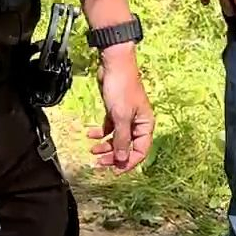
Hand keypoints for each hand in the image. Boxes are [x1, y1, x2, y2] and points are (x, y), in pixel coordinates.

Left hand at [86, 45, 152, 171]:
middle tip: (99, 162)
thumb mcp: (121, 117)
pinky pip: (110, 127)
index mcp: (145, 125)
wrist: (114, 65)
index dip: (128, 162)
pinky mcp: (116, 110)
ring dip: (105, 146)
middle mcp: (138, 123)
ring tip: (92, 150)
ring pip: (117, 138)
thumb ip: (122, 139)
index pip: (140, 151)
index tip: (114, 170)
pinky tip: (90, 134)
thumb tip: (122, 159)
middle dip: (113, 155)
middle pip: (127, 146)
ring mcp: (126, 117)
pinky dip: (100, 132)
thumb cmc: (122, 88)